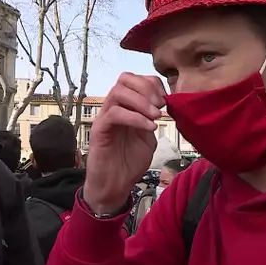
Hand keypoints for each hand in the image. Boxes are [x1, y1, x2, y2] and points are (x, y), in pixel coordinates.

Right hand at [83, 72, 165, 213]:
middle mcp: (114, 107)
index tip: (166, 101)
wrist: (115, 185)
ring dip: (141, 102)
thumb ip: (152, 120)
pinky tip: (149, 128)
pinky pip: (114, 113)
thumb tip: (162, 105)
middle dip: (147, 88)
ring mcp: (105, 117)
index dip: (153, 84)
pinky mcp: (99, 130)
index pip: (136, 79)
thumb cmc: (129, 162)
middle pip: (125, 79)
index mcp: (127, 106)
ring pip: (118, 92)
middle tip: (160, 107)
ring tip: (155, 117)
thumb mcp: (148, 138)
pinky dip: (135, 118)